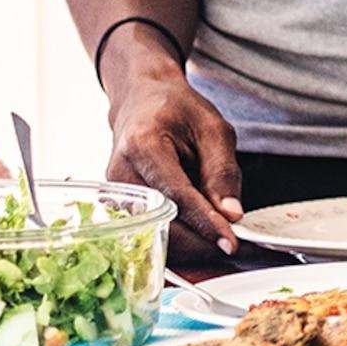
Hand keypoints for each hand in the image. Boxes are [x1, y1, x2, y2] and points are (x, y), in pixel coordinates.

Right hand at [100, 40, 243, 253]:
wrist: (142, 101)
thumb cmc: (177, 110)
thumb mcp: (213, 130)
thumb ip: (222, 172)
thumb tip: (231, 215)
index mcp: (142, 146)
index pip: (177, 196)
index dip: (206, 223)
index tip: (230, 243)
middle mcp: (120, 174)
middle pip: (162, 223)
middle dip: (200, 241)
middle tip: (231, 244)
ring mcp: (115, 194)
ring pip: (154, 234)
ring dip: (190, 242)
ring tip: (218, 233)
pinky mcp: (118, 206)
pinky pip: (150, 231)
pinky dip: (179, 237)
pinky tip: (199, 230)